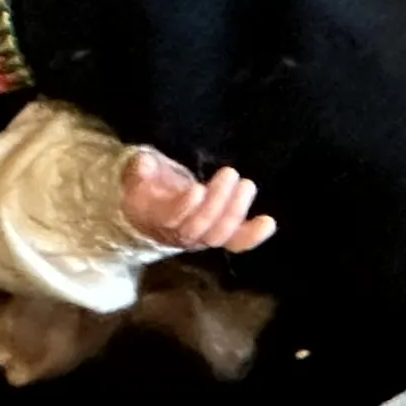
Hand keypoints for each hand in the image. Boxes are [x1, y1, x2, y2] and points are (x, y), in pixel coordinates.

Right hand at [123, 149, 278, 254]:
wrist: (153, 212)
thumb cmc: (148, 188)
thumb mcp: (137, 175)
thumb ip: (140, 169)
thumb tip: (144, 163)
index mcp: (156, 217)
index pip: (171, 218)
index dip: (184, 207)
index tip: (197, 189)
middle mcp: (179, 234)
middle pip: (199, 228)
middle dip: (217, 202)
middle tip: (229, 173)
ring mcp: (202, 238)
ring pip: (219, 234)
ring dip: (236, 211)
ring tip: (246, 185)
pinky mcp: (220, 236)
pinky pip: (236, 242)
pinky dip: (253, 235)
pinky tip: (268, 222)